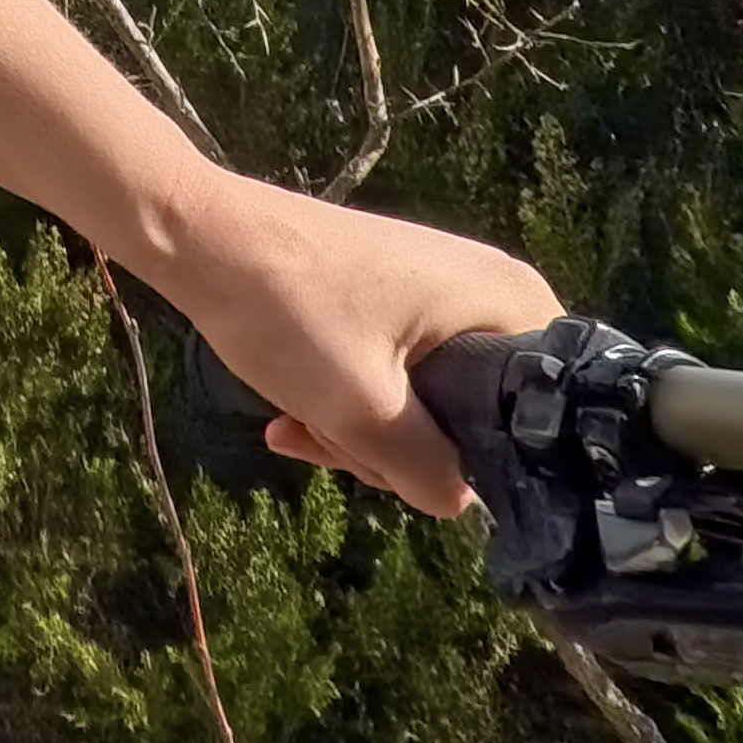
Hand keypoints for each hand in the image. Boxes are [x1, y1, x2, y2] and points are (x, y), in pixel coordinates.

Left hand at [143, 178, 561, 515]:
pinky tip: (289, 422)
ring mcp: (436, 293)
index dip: (479, 458)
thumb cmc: (289, 312)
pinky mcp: (391, 301)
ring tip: (305, 423)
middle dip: (401, 449)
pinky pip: (391, 377)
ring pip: (423, 405)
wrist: (199, 239)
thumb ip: (427, 471)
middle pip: (475, 416)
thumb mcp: (363, 411)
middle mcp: (488, 291)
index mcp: (510, 302)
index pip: (543, 413)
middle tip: (344, 439)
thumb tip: (461, 503)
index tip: (409, 463)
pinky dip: (346, 403)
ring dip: (362, 432)